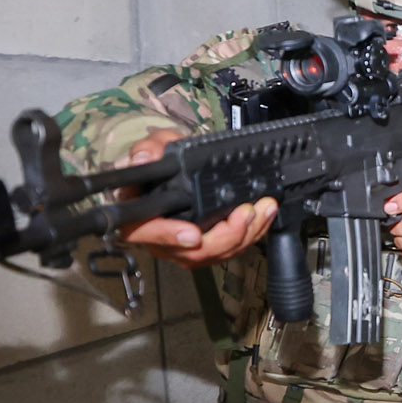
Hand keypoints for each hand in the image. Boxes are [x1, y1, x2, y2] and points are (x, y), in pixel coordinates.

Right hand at [116, 129, 276, 266]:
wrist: (173, 176)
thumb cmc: (158, 167)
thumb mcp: (152, 148)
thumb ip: (148, 149)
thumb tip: (144, 157)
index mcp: (138, 219)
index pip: (148, 233)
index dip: (170, 236)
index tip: (193, 233)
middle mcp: (160, 241)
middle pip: (193, 252)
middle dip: (226, 235)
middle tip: (246, 213)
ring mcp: (185, 250)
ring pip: (216, 255)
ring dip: (245, 235)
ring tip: (263, 209)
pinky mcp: (207, 250)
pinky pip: (230, 250)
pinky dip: (251, 235)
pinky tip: (263, 216)